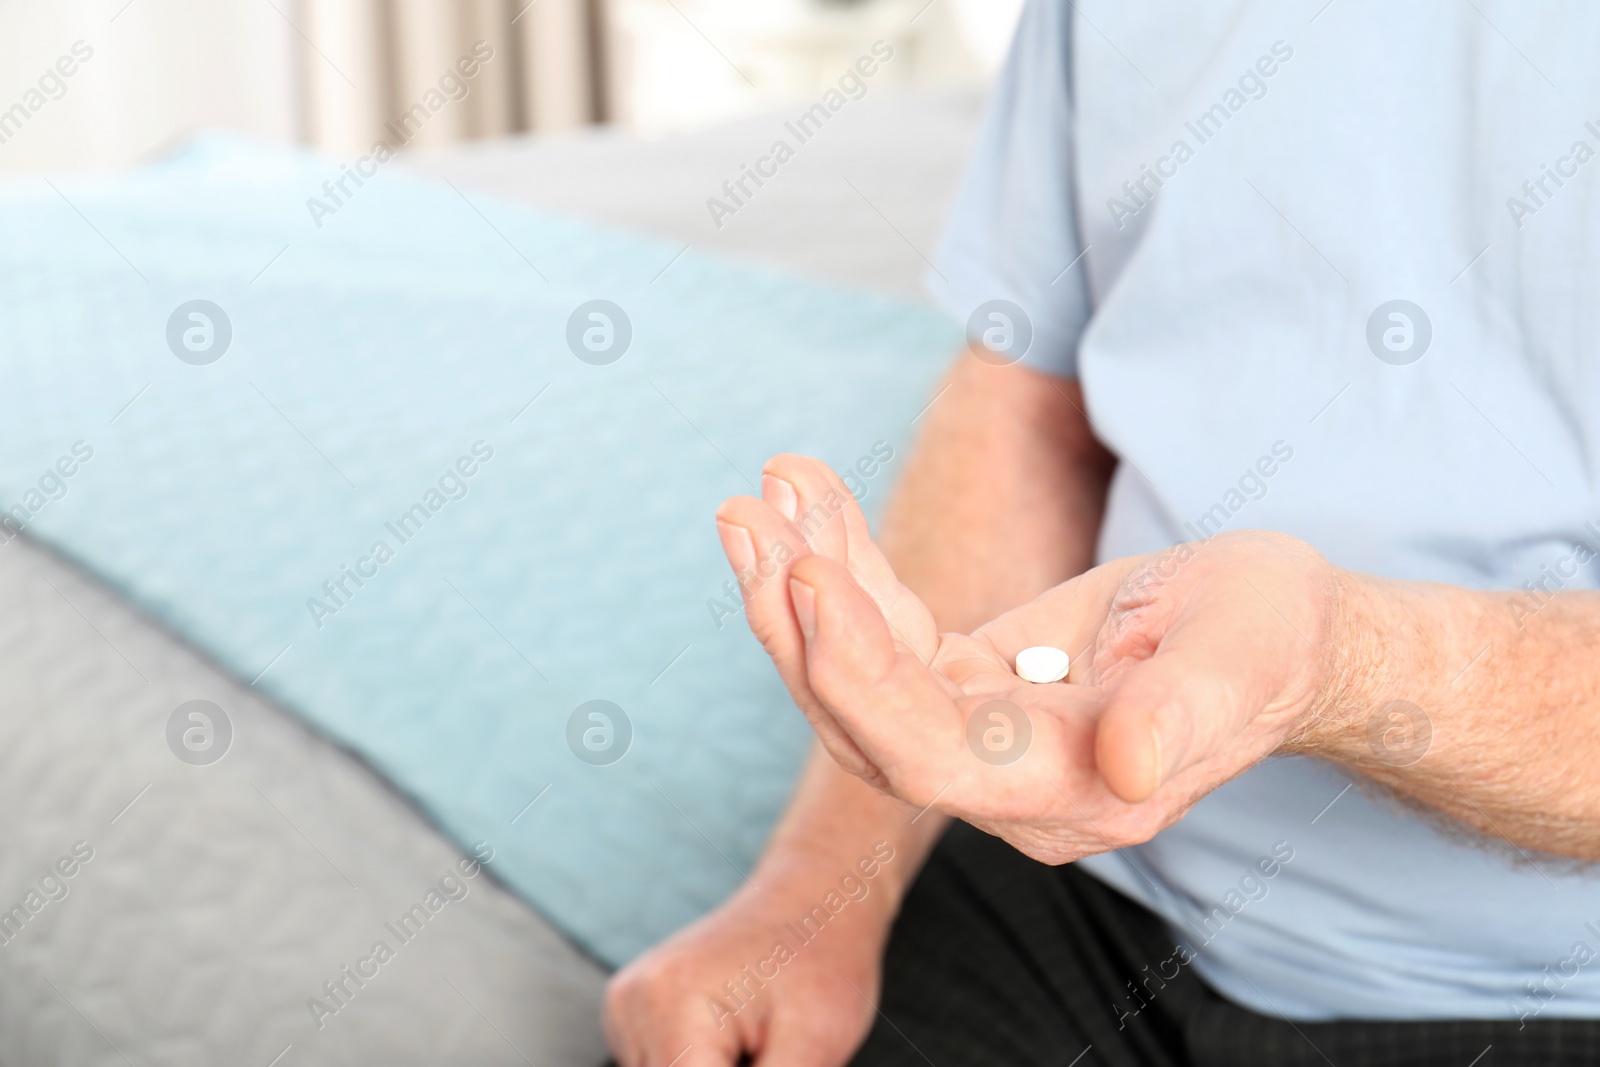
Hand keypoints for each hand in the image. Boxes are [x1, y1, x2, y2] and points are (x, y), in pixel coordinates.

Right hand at [604, 851, 892, 1066]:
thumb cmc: (823, 958)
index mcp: (674, 1010)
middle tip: (766, 1047)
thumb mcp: (818, 1044)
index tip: (770, 1062)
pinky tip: (733, 1041)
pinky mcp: (630, 1010)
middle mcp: (635, 1005)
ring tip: (756, 1044)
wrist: (813, 898)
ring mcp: (627, 1005)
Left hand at [715, 455, 1350, 863]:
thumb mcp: (1243, 657)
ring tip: (762, 495)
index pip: (928, 754)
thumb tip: (1126, 763)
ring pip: (859, 680)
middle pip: (866, 723)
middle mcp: (1006, 784)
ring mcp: (978, 739)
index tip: (807, 574)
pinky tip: (812, 499)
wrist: (1278, 638)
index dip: (859, 674)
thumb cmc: (1272, 639)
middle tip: (746, 518)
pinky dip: (845, 568)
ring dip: (798, 588)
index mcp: (1071, 790)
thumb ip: (1185, 713)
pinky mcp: (965, 689)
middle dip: (795, 623)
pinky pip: (884, 637)